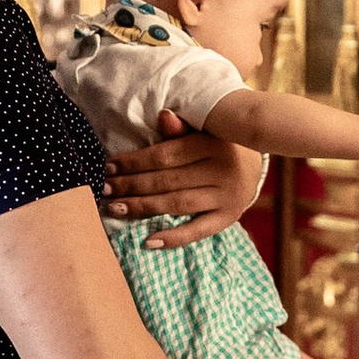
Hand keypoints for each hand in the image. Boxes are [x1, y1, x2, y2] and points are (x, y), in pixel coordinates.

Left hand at [104, 110, 262, 248]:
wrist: (254, 167)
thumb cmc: (216, 146)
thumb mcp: (202, 132)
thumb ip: (180, 128)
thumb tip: (162, 115)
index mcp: (211, 145)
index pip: (165, 156)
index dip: (134, 162)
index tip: (109, 167)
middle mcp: (221, 171)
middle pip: (167, 181)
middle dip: (131, 186)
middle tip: (105, 190)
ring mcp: (226, 197)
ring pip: (177, 204)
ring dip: (142, 208)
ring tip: (115, 209)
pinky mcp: (227, 218)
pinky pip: (198, 231)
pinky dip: (173, 238)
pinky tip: (148, 242)